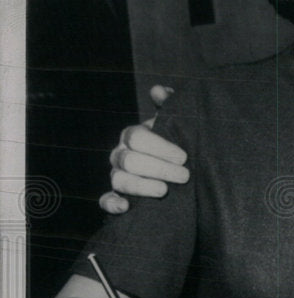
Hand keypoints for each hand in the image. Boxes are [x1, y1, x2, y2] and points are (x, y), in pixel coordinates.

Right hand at [99, 85, 189, 213]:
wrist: (178, 173)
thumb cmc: (176, 145)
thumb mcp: (176, 125)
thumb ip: (170, 106)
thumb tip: (158, 90)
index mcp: (133, 136)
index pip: (137, 137)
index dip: (160, 147)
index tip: (183, 157)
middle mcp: (120, 155)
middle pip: (129, 160)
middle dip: (158, 168)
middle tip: (184, 176)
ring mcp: (117, 176)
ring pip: (119, 180)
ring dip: (142, 186)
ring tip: (164, 190)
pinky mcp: (116, 197)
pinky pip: (106, 201)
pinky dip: (112, 204)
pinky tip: (125, 207)